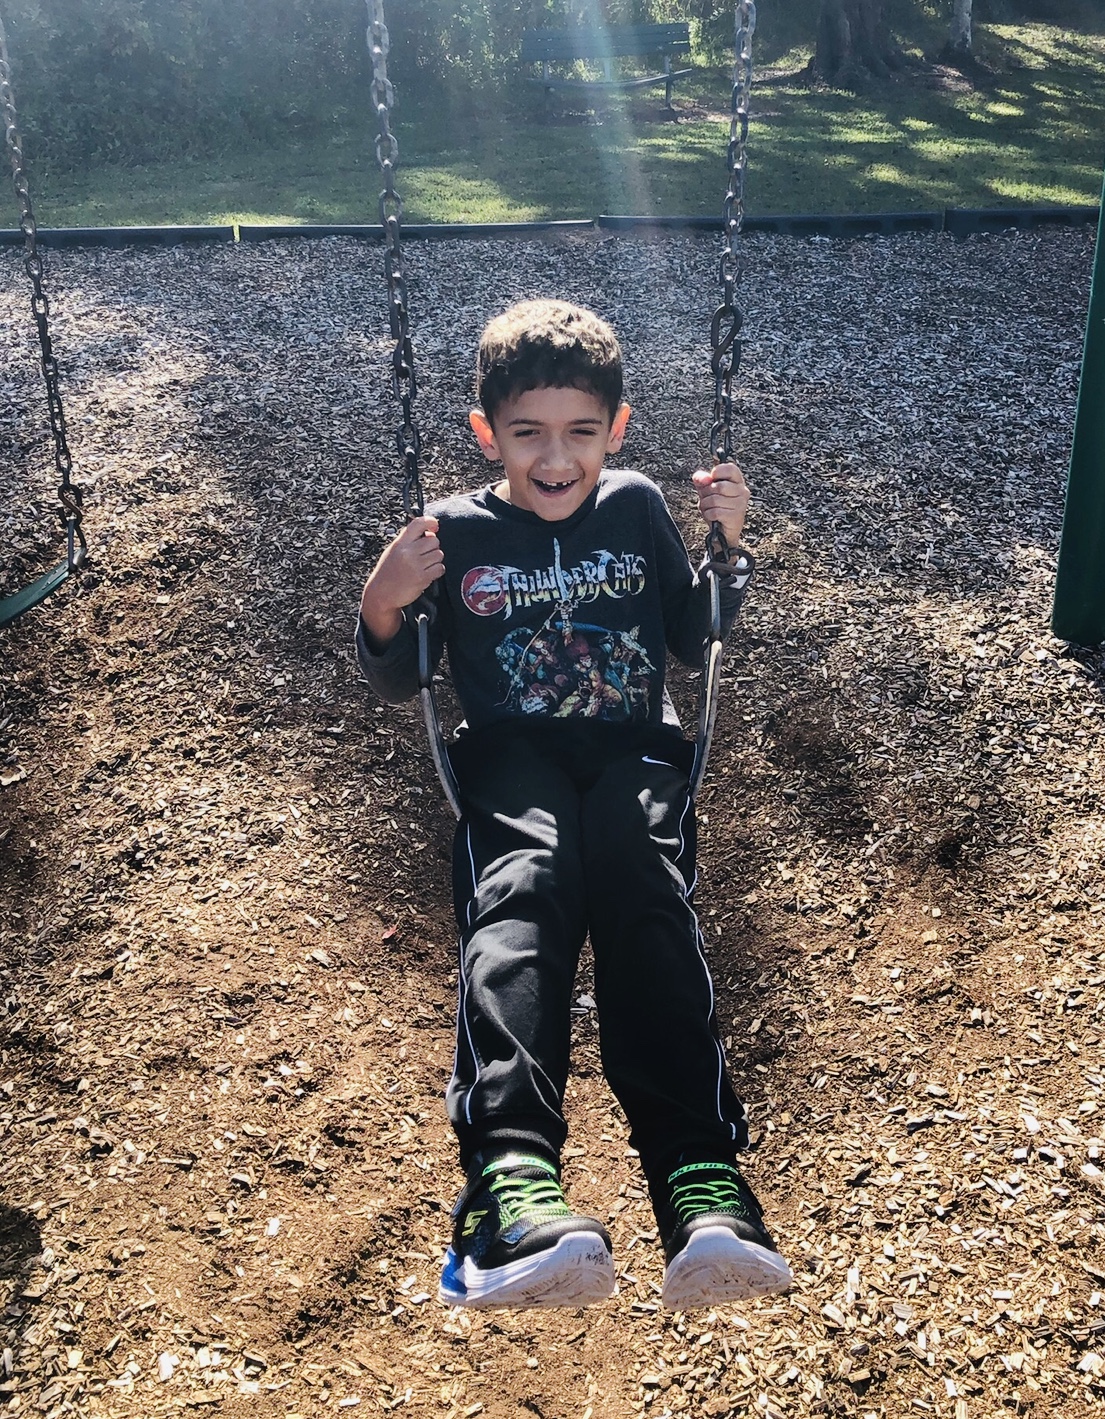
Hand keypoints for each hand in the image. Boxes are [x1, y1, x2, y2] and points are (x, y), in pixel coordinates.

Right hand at [360, 516, 444, 647]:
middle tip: (425, 555)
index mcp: (400, 542)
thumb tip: (430, 531)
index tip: (434, 526)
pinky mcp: (422, 578)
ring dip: (435, 560)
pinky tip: (427, 574)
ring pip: (439, 554)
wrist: (381, 594)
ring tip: (424, 566)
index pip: (418, 523)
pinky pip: (440, 568)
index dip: (430, 521)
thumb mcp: (393, 550)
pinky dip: (437, 571)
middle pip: (434, 540)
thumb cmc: (387, 573)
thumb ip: (409, 540)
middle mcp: (408, 552)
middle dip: (433, 547)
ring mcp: (416, 565)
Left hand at [692, 463, 749, 551]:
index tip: (711, 479)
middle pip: (718, 486)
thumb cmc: (717, 509)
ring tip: (709, 509)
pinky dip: (708, 515)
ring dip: (706, 505)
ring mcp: (741, 504)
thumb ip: (702, 480)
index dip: (717, 472)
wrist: (722, 532)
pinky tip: (712, 517)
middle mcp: (742, 491)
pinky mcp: (736, 517)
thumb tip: (703, 478)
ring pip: (715, 499)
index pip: (730, 468)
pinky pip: (715, 512)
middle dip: (706, 493)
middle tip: (707, 499)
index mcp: (737, 481)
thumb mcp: (706, 491)